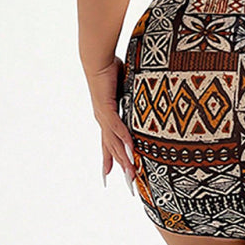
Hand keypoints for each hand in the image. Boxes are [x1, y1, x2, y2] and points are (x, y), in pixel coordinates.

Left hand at [86, 56, 135, 192]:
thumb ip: (133, 97)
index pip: (109, 142)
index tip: (111, 174)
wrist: (98, 60)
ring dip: (123, 158)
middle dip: (121, 167)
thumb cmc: (111, 70)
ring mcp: (104, 116)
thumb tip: (147, 97)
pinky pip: (116, 126)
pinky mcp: (106, 108)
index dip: (110, 158)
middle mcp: (104, 120)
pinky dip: (123, 137)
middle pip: (112, 148)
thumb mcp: (125, 88)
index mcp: (107, 117)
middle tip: (129, 184)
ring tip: (131, 172)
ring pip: (114, 142)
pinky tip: (129, 147)